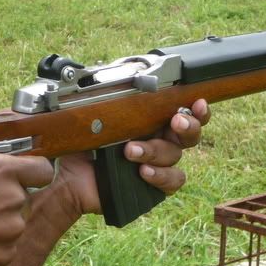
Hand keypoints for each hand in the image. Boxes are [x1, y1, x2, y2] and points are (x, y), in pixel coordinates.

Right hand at [0, 152, 54, 265]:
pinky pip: (5, 249)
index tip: (22, 178)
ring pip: (14, 224)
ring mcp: (12, 230)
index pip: (41, 169)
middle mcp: (13, 198)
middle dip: (6, 201)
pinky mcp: (6, 256)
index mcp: (0, 170)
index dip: (32, 173)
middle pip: (24, 198)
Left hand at [58, 98, 210, 215]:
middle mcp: (158, 140)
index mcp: (149, 120)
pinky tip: (143, 171)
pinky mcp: (155, 186)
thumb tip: (128, 80)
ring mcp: (158, 164)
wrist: (68, 180)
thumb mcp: (93, 117)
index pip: (182, 110)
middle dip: (187, 125)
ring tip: (130, 151)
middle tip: (175, 121)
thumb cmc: (82, 146)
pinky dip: (160, 175)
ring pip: (175, 155)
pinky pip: (172, 180)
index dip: (195, 107)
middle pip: (189, 133)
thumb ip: (112, 100)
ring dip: (155, 150)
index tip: (196, 102)